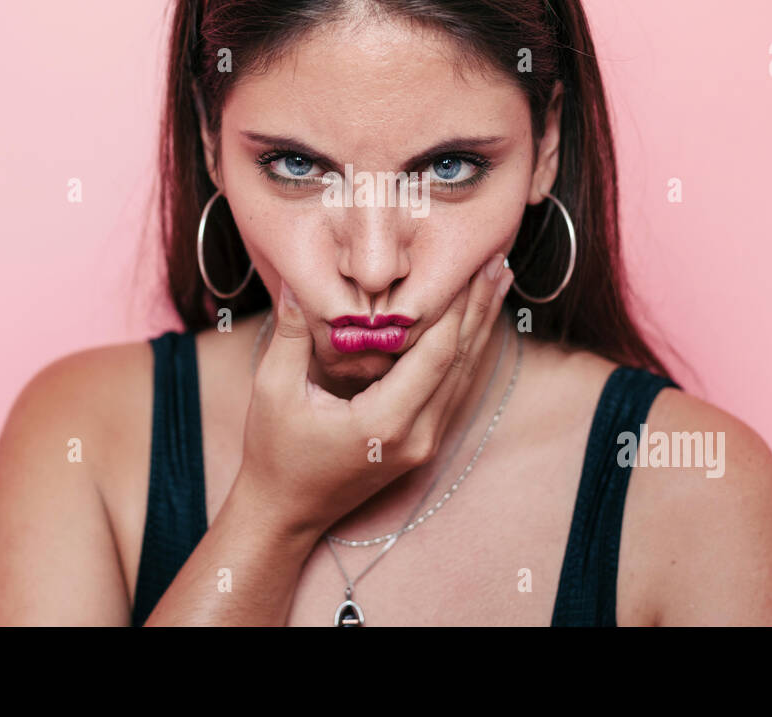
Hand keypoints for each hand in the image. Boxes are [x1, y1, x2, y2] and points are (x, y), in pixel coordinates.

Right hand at [235, 253, 513, 538]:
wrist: (284, 513)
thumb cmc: (274, 454)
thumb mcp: (273, 391)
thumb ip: (290, 335)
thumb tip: (294, 284)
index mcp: (384, 422)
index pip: (436, 355)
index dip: (456, 306)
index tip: (468, 264)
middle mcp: (416, 435)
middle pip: (461, 361)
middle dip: (479, 307)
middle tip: (497, 259)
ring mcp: (423, 444)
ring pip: (464, 376)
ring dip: (480, 326)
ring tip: (497, 282)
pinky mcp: (422, 444)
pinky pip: (453, 391)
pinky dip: (466, 352)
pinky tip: (475, 325)